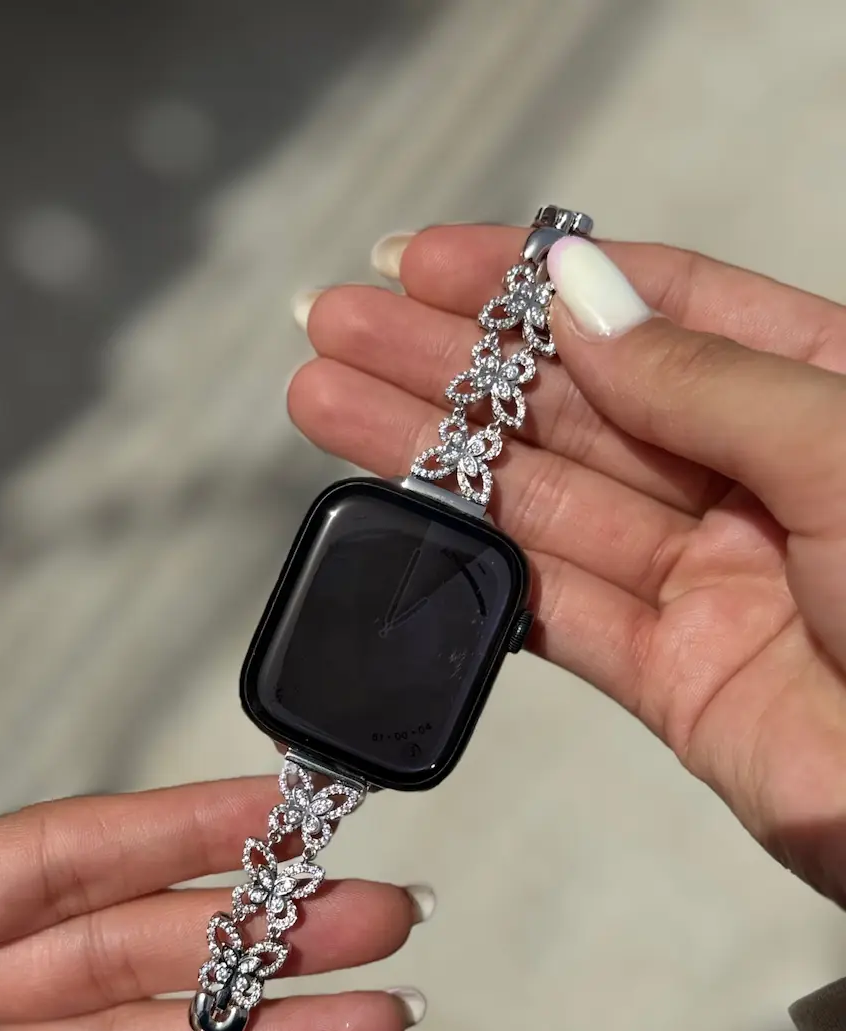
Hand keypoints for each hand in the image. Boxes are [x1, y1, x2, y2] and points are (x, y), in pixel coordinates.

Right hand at [287, 225, 845, 902]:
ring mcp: (710, 579)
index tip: (425, 262)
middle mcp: (757, 479)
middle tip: (338, 325)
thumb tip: (581, 296)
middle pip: (579, 403)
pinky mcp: (671, 676)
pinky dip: (475, 567)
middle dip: (453, 362)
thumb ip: (708, 379)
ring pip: (546, 501)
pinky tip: (401, 519)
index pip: (655, 309)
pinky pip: (554, 608)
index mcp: (822, 393)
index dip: (534, 281)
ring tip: (326, 402)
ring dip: (435, 455)